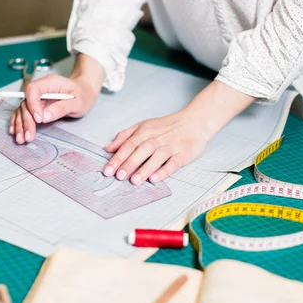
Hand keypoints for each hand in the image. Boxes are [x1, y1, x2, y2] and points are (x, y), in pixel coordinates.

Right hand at [10, 54, 104, 143]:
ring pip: (23, 109)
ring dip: (20, 124)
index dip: (32, 105)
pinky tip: (15, 131)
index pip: (33, 90)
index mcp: (50, 83)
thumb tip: (44, 117)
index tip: (38, 120)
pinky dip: (19, 122)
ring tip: (21, 139)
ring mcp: (38, 97)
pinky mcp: (37, 105)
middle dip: (25, 120)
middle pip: (26, 102)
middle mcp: (41, 89)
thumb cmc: (83, 94)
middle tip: (28, 136)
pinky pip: (24, 112)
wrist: (85, 92)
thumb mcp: (78, 102)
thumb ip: (61, 108)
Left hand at [103, 80, 255, 183]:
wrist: (194, 121)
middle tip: (118, 176)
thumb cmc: (166, 126)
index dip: (118, 157)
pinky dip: (164, 170)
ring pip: (156, 156)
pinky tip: (155, 178)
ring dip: (145, 168)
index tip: (108, 170)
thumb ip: (125, 137)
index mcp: (145, 131)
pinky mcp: (183, 154)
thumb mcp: (143, 126)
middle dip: (129, 163)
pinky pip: (173, 163)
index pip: (129, 144)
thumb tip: (108, 148)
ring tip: (134, 181)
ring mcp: (171, 146)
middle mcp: (157, 138)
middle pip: (141, 150)